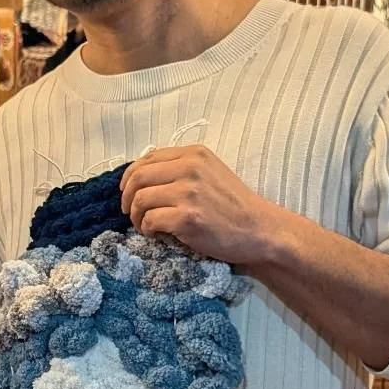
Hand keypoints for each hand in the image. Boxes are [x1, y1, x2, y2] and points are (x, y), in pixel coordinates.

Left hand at [120, 144, 290, 268]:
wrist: (260, 230)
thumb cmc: (234, 206)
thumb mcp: (210, 173)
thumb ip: (181, 169)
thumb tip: (142, 177)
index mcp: (194, 154)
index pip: (147, 158)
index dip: (130, 177)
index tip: (129, 192)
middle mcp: (190, 168)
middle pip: (138, 177)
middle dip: (127, 197)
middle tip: (131, 212)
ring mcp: (188, 193)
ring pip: (140, 199)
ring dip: (136, 216)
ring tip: (145, 225)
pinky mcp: (187, 218)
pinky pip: (150, 220)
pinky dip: (147, 229)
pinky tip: (156, 234)